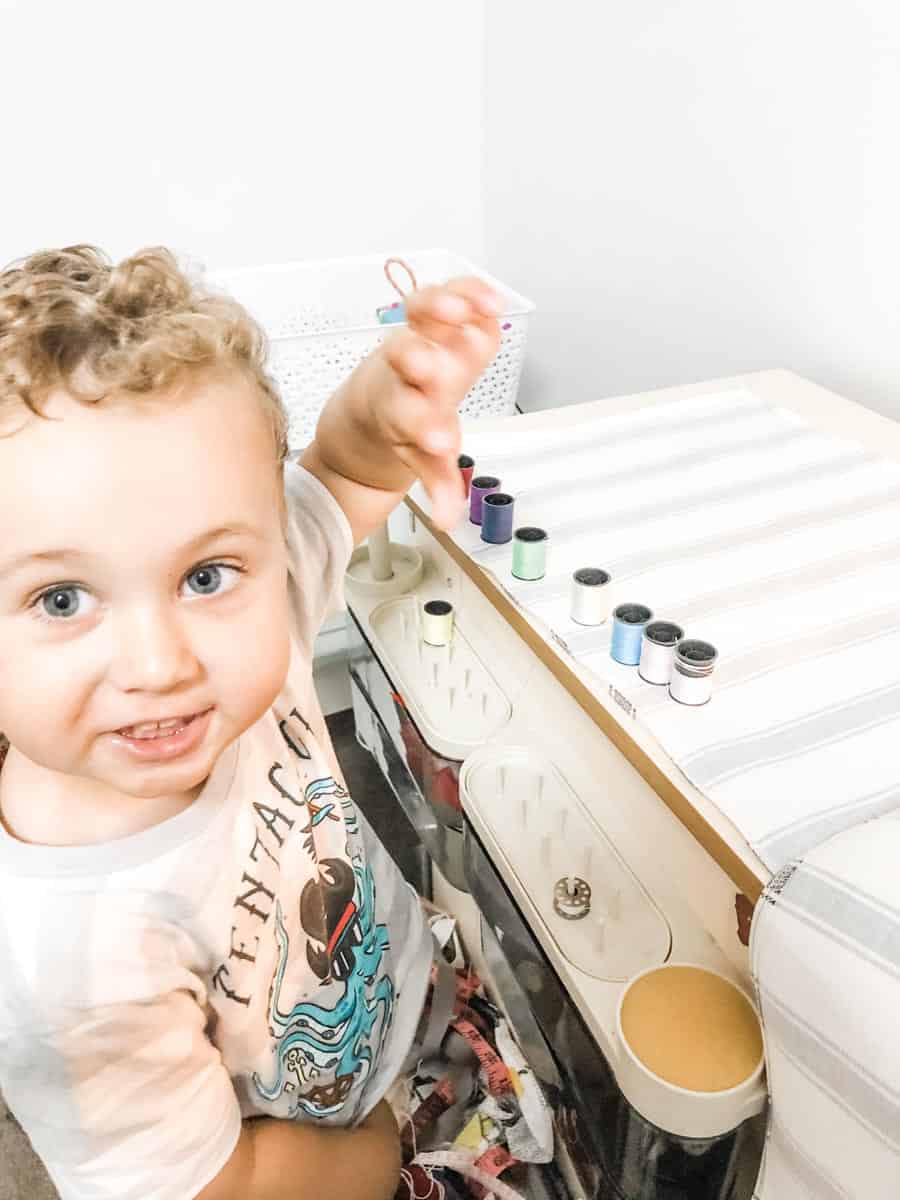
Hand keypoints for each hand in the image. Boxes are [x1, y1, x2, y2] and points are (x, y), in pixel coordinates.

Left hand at [373, 278, 500, 527]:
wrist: (371, 404)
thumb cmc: (402, 430)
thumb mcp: (420, 461)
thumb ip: (438, 487)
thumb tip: (450, 521)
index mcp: (403, 415)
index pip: (415, 418)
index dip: (428, 429)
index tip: (440, 443)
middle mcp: (406, 376)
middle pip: (417, 365)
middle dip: (429, 369)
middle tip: (436, 373)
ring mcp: (416, 340)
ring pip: (424, 321)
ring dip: (441, 312)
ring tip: (460, 310)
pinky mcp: (428, 318)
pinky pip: (445, 294)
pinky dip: (467, 291)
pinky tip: (493, 297)